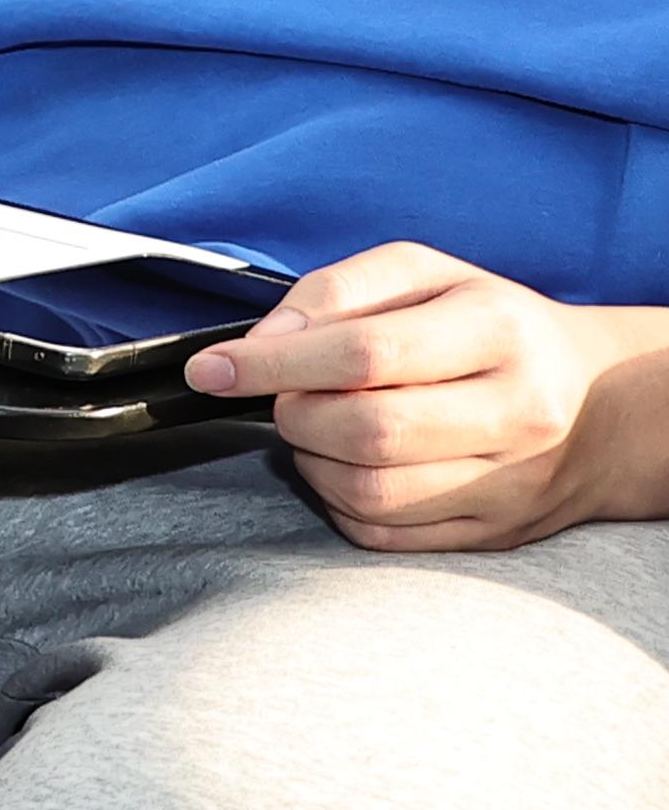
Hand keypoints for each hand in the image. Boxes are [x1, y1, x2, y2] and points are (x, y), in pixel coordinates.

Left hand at [193, 247, 668, 550]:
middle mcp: (517, 410)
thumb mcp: (422, 274)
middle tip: (289, 396)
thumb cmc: (489, 326)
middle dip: (295, 414)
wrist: (597, 402)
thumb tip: (263, 342)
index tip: (213, 369)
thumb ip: (335, 291)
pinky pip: (382, 534)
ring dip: (312, 461)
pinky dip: (338, 501)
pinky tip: (347, 465)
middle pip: (366, 431)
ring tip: (320, 427)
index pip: (365, 353)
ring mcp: (512, 481)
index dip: (272, 364)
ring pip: (368, 493)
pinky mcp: (494, 532)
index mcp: (498, 330)